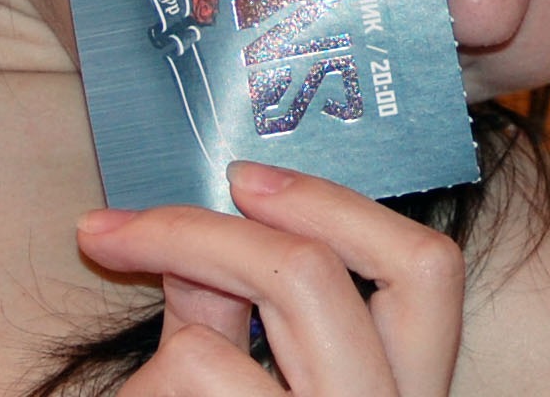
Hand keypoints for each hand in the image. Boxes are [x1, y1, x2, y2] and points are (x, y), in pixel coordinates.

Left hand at [77, 162, 464, 394]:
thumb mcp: (248, 386)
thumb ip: (231, 313)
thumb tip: (202, 236)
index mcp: (402, 393)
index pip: (427, 268)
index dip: (334, 202)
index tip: (242, 174)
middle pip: (311, 280)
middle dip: (202, 234)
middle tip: (122, 225)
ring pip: (211, 354)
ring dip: (140, 345)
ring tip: (124, 359)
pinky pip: (185, 391)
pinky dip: (140, 393)